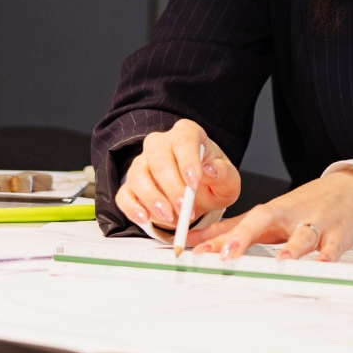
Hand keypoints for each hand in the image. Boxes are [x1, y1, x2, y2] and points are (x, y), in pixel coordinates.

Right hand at [115, 119, 241, 233]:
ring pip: (138, 175)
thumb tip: (210, 170)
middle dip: (172, 186)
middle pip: (159, 158)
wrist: (198, 195)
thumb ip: (224, 174)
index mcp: (187, 134)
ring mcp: (142, 163)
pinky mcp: (130, 185)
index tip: (194, 183)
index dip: (188, 160)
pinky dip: (132, 208)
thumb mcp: (228, 180)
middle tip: (185, 208)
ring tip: (170, 217)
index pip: (184, 139)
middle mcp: (161, 144)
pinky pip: (124, 194)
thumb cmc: (212, 181)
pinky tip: (145, 218)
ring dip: (153, 199)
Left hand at [193, 168, 352, 261]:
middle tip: (227, 253)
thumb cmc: (303, 206)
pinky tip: (324, 264)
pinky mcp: (338, 234)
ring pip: (303, 235)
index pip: (238, 225)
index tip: (198, 253)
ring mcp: (314, 224)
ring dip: (292, 247)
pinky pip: (334, 246)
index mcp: (269, 214)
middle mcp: (289, 217)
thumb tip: (194, 241)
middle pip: (264, 221)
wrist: (348, 190)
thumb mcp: (265, 216)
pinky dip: (330, 255)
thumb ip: (230, 230)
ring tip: (282, 260)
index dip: (217, 240)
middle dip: (244, 236)